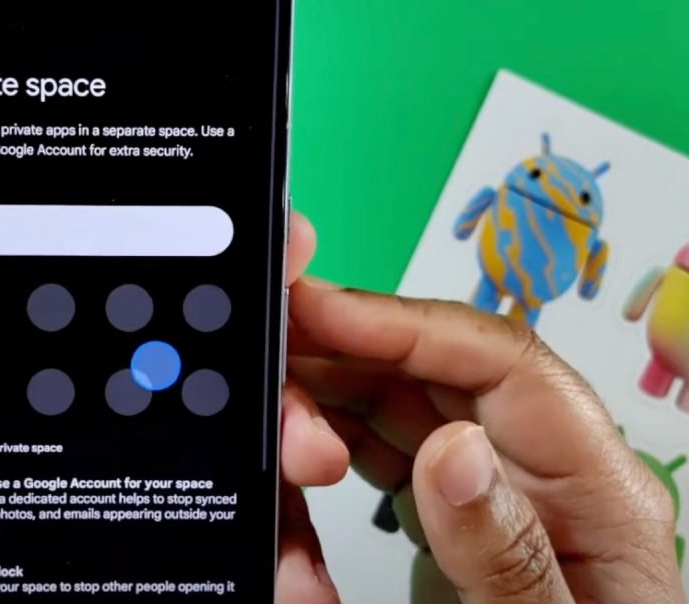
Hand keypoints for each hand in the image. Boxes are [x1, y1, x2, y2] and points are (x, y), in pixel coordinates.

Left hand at [0, 212, 342, 602]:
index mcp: (14, 409)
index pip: (104, 320)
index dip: (191, 275)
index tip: (268, 251)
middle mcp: (84, 446)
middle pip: (200, 386)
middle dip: (273, 389)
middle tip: (302, 441)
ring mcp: (129, 512)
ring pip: (238, 466)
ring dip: (287, 479)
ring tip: (298, 536)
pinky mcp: (163, 572)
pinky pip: (239, 552)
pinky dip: (284, 560)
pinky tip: (293, 581)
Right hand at [286, 281, 685, 602]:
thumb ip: (506, 553)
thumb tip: (450, 447)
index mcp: (595, 487)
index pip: (499, 361)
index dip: (400, 321)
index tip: (315, 312)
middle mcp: (548, 471)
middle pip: (441, 371)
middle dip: (349, 359)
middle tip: (271, 372)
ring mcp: (503, 490)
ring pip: (410, 403)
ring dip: (336, 398)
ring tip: (277, 416)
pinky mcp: (465, 517)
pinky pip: (397, 450)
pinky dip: (342, 441)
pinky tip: (303, 449)